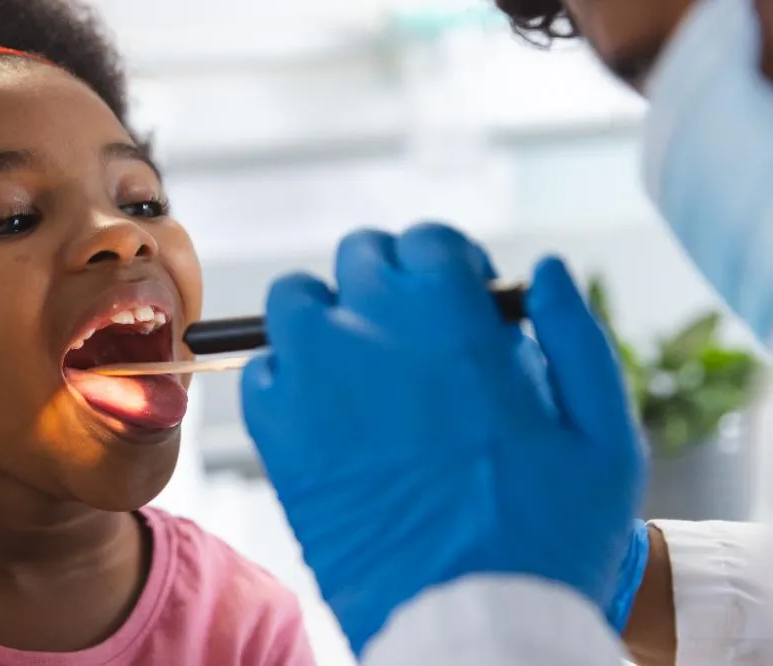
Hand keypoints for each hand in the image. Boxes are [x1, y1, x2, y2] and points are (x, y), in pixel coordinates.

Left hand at [241, 223, 646, 654]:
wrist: (475, 622)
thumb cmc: (549, 534)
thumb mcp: (604, 432)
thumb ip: (574, 333)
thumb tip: (543, 268)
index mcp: (454, 319)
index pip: (429, 240)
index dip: (449, 264)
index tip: (459, 300)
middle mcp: (375, 332)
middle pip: (361, 255)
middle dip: (391, 280)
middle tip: (414, 332)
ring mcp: (315, 379)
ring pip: (296, 299)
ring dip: (328, 314)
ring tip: (362, 361)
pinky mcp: (279, 433)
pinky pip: (263, 371)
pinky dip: (287, 376)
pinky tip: (326, 411)